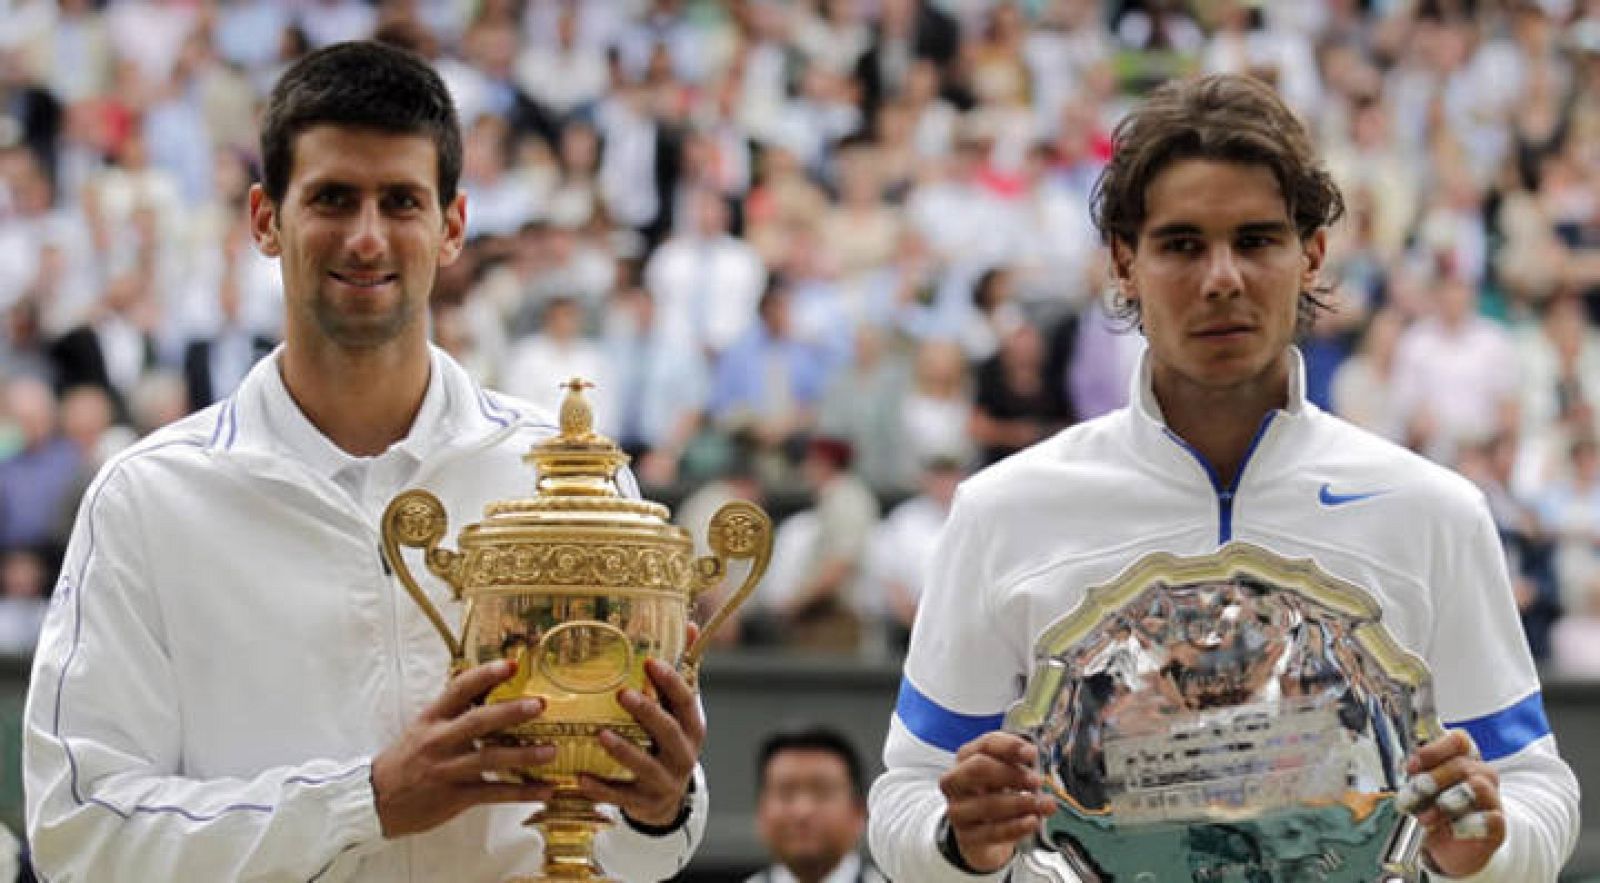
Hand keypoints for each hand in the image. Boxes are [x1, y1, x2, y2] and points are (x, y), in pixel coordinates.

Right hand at [371, 659, 557, 837]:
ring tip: (552, 750)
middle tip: (540, 704)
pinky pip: (494, 792)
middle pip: (479, 721)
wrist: (375, 800)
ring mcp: (447, 770)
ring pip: (491, 758)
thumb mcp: (421, 728)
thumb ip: (451, 711)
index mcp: (431, 719)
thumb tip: (487, 687)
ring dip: (525, 755)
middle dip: (512, 711)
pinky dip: (523, 792)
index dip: (486, 675)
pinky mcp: (455, 797)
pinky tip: (545, 790)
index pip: (459, 689)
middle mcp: (439, 741)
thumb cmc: (404, 760)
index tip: (511, 665)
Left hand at [577, 626, 705, 827]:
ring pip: (645, 766)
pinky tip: (580, 778)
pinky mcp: (643, 802)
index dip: (670, 682)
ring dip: (623, 751)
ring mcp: (664, 781)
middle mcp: (683, 754)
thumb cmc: (670, 743)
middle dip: (647, 713)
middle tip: (622, 693)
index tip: (649, 662)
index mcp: (693, 726)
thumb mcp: (681, 711)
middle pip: (669, 732)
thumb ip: (682, 672)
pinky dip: (601, 789)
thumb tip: (689, 625)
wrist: (668, 800)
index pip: (686, 701)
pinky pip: (621, 796)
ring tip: (600, 735)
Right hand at [938, 732, 1055, 873]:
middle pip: (978, 768)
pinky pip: (992, 831)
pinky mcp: (966, 837)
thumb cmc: (996, 795)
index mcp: (967, 757)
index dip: (1010, 746)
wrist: (984, 834)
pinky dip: (1016, 826)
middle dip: (1011, 773)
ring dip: (1020, 803)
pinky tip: (1032, 822)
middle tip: (1037, 782)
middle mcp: (956, 780)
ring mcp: (958, 810)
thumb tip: (1034, 758)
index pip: (986, 744)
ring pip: (987, 803)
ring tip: (1043, 805)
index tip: (1032, 753)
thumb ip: (1020, 765)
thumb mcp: (1007, 775)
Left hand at [1396, 729, 1505, 877]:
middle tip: (1409, 798)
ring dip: (1446, 802)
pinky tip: (1451, 830)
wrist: (1452, 848)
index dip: (1434, 749)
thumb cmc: (1434, 810)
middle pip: (1462, 765)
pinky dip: (1467, 824)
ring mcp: (1493, 800)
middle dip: (1431, 780)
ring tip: (1425, 819)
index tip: (1411, 767)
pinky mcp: (1499, 826)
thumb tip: (1410, 765)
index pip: (1458, 740)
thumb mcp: (1421, 791)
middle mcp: (1482, 775)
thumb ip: (1417, 776)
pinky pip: (1491, 818)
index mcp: (1463, 759)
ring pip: (1477, 787)